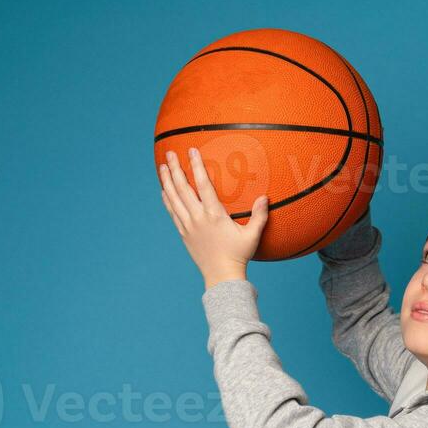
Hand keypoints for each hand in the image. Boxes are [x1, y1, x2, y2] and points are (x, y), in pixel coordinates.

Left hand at [158, 147, 268, 287]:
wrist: (221, 276)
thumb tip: (265, 197)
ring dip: (167, 181)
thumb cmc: (239, 255)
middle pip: (183, 188)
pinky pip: (172, 212)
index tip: (191, 151)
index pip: (203, 184)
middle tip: (170, 153)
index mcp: (214, 214)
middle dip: (175, 169)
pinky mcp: (184, 233)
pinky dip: (167, 199)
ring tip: (162, 166)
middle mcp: (198, 218)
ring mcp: (188, 225)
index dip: (196, 166)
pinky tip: (164, 190)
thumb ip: (259, 215)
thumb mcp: (252, 235)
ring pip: (174, 199)